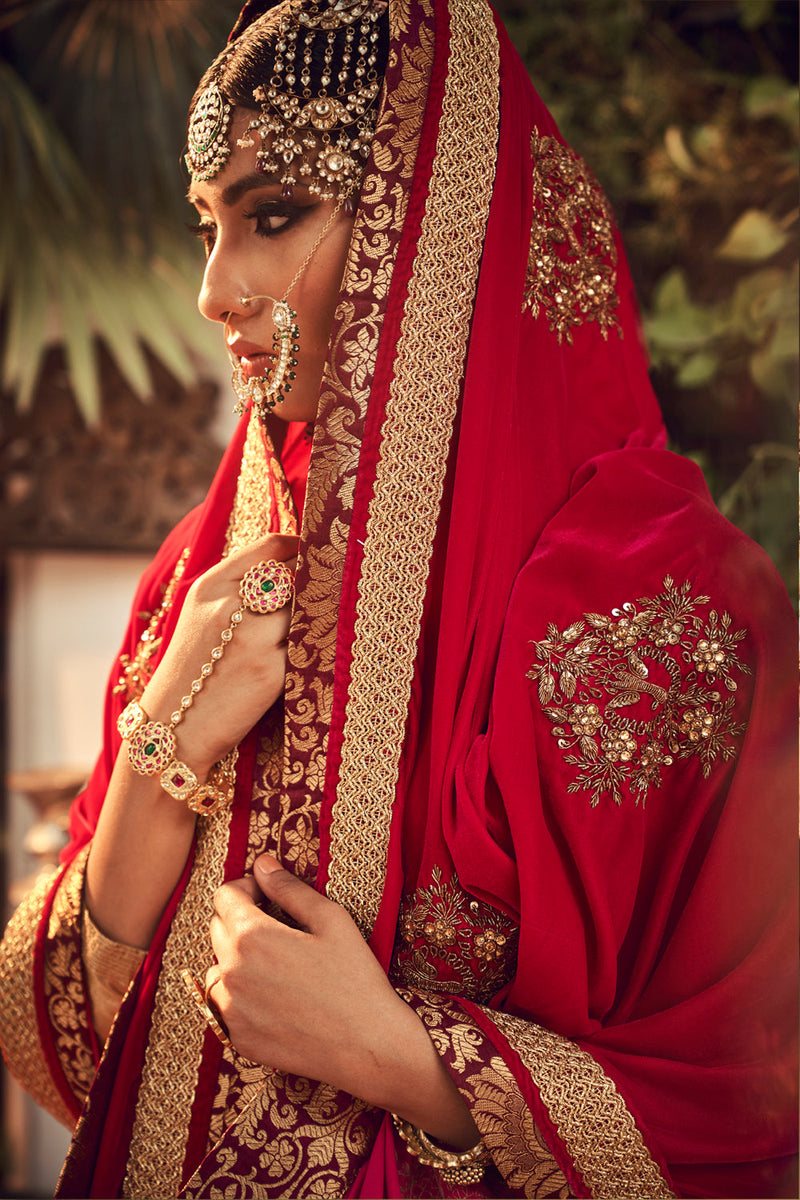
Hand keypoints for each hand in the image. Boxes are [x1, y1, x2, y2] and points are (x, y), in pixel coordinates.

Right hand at [140, 534, 297, 775]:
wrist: (174, 727)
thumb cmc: (194, 669)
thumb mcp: (202, 615)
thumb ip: (239, 587)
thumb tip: (291, 565)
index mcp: (211, 587)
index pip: (270, 547)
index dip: (301, 546)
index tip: (317, 552)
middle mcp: (231, 606)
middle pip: (294, 576)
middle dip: (310, 584)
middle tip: (324, 592)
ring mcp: (253, 638)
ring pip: (305, 610)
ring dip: (313, 617)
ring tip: (314, 627)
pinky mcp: (272, 671)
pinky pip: (307, 646)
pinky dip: (312, 647)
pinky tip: (309, 654)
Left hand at [206, 857, 480, 1148]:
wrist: (369, 1047)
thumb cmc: (355, 978)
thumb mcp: (331, 920)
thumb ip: (289, 888)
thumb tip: (262, 864)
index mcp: (251, 937)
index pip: (224, 896)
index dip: (247, 887)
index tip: (267, 894)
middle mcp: (231, 972)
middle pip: (218, 928)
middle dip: (242, 919)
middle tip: (279, 928)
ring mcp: (230, 1009)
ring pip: (218, 968)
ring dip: (238, 959)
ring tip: (278, 965)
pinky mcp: (237, 1038)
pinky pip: (223, 1005)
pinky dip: (240, 995)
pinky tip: (276, 996)